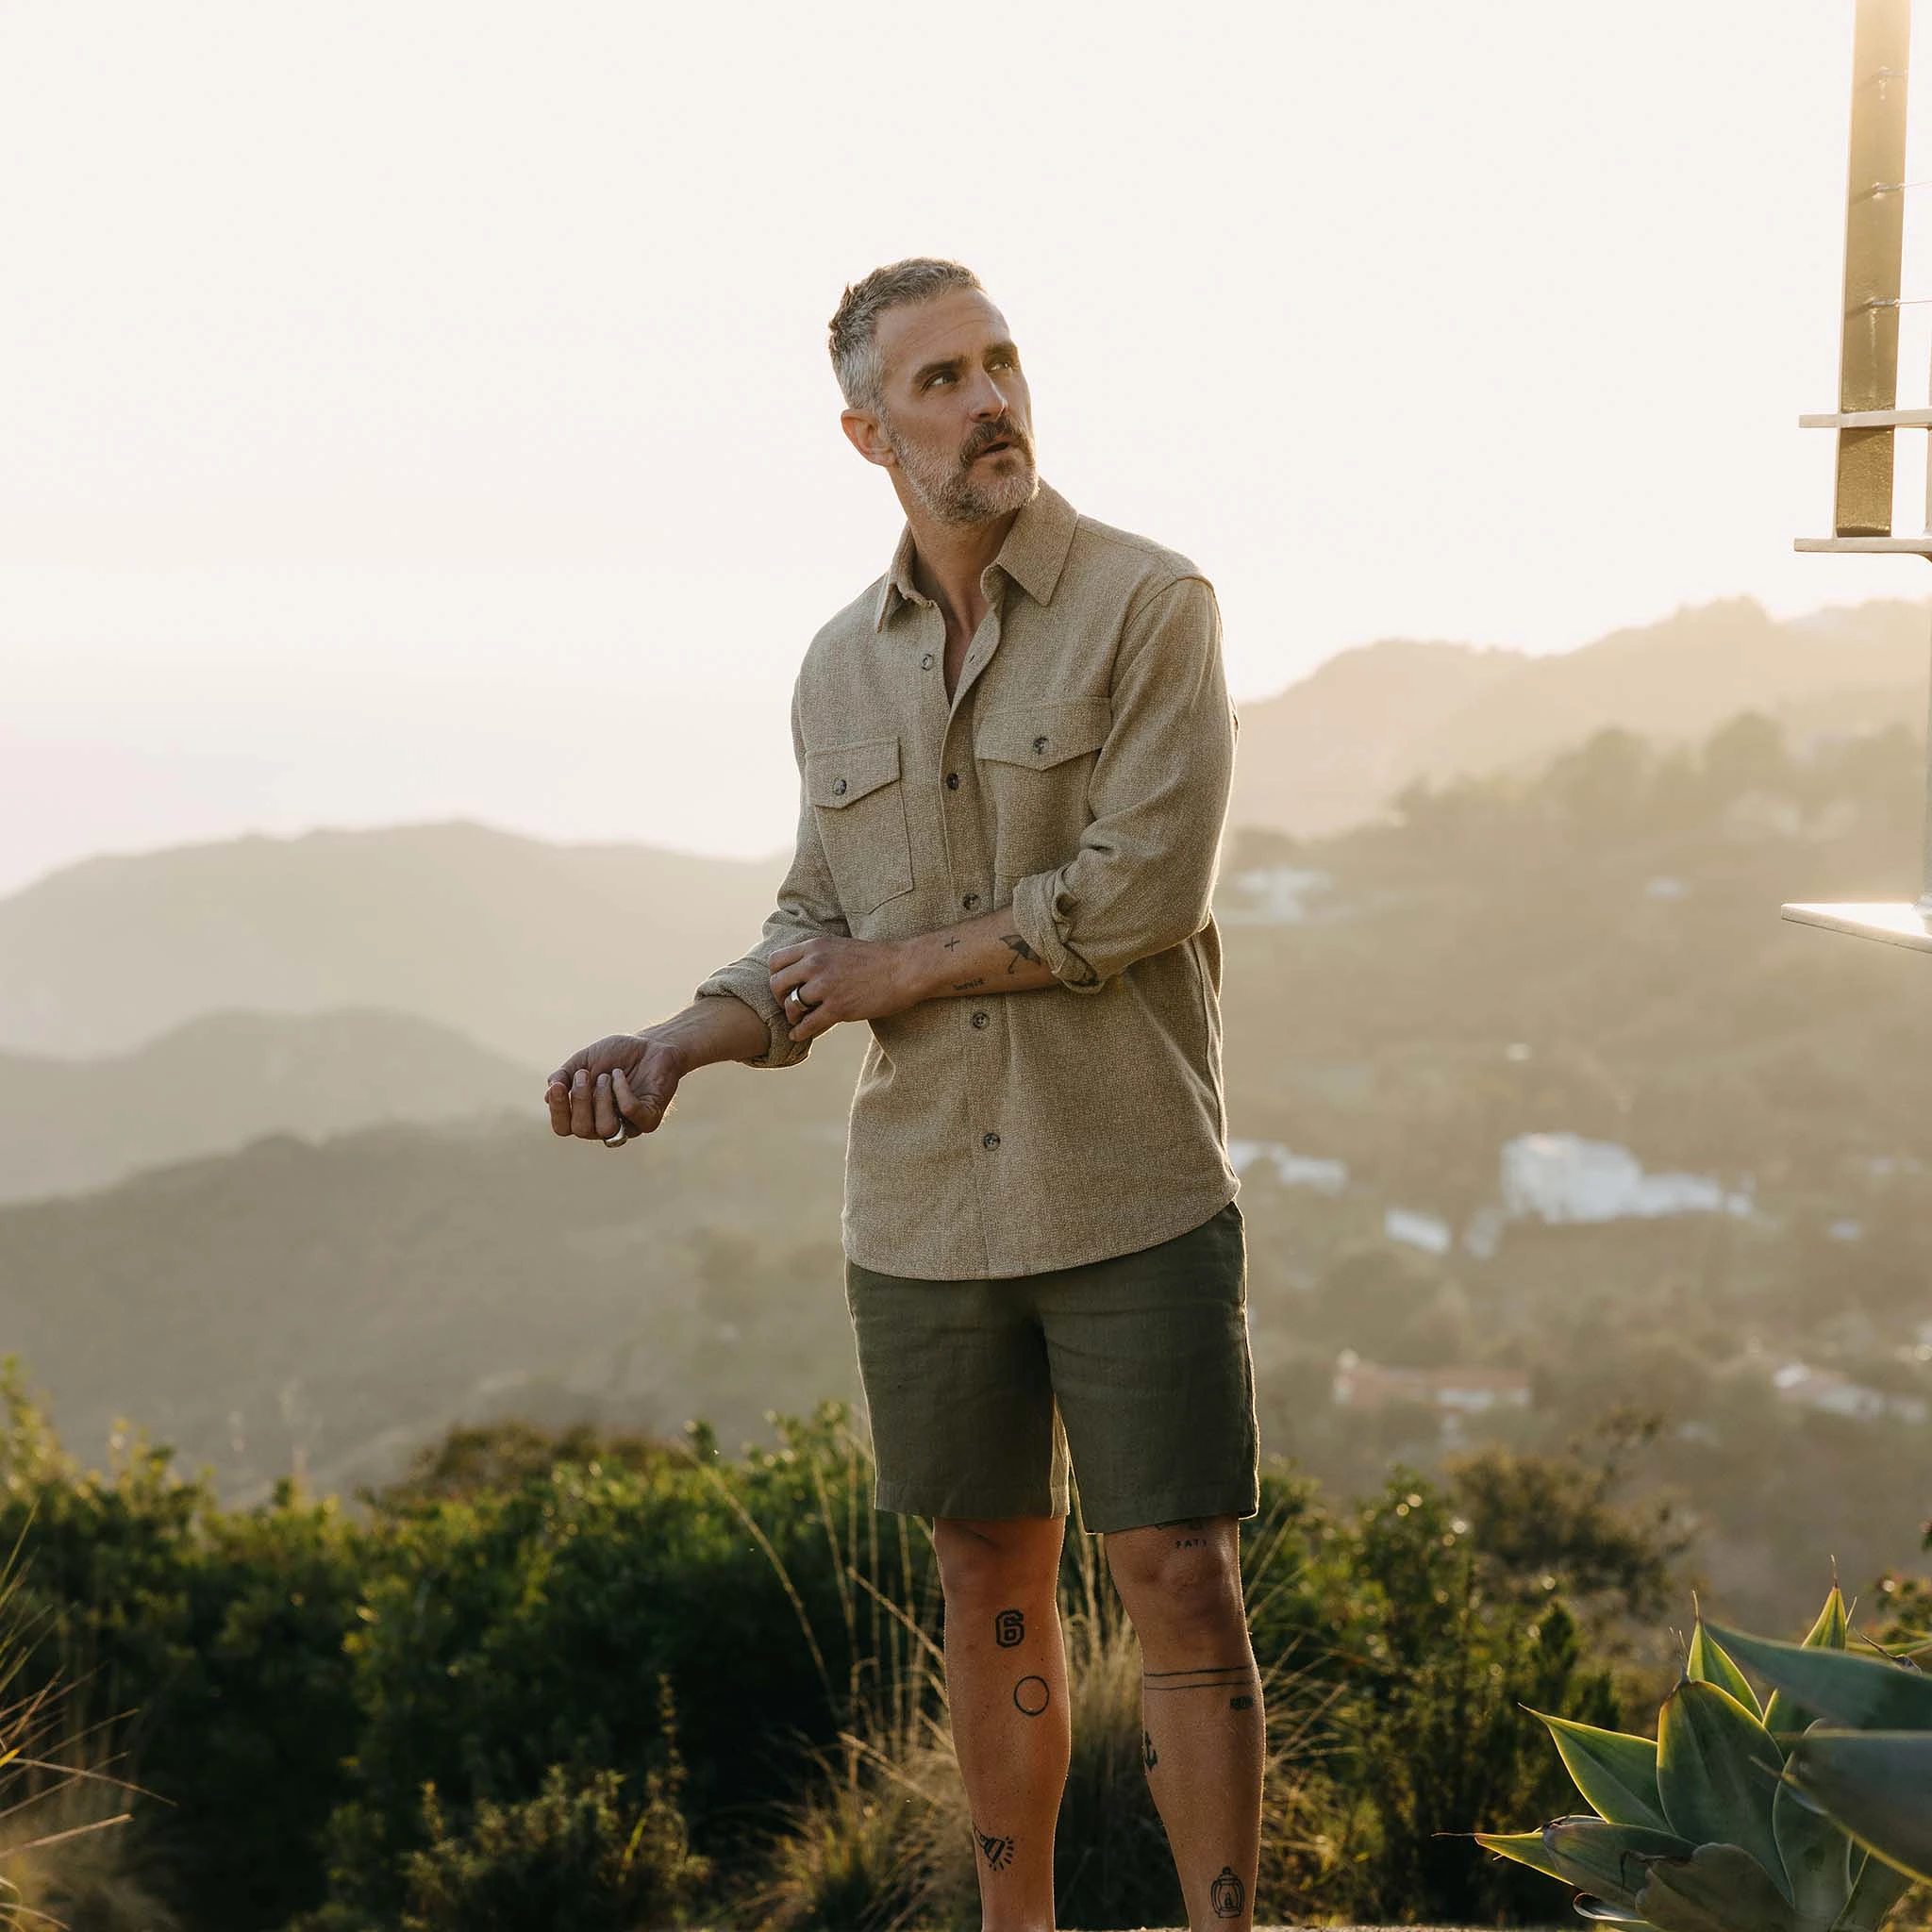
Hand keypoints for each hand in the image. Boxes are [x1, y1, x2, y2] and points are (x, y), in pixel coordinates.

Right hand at [544, 1031, 685, 1146]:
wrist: (650, 1044)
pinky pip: (630, 1113)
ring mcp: (628, 1125)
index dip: (558, 1110)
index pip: (563, 1128)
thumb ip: (563, 1077)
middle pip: (582, 1130)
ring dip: (602, 1098)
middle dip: (580, 1100)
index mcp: (585, 1115)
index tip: (558, 1086)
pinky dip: (622, 1092)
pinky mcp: (649, 1119)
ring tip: (607, 1076)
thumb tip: (548, 1096)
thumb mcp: (583, 1061)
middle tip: (586, 1074)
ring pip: (606, 1128)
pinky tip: (620, 1075)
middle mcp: (604, 1125)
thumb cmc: (616, 1055)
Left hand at [768, 936, 916, 1042]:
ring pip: (791, 1005)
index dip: (777, 976)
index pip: (775, 961)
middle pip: (777, 984)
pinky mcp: (838, 1008)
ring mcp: (826, 986)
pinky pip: (807, 1025)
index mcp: (816, 946)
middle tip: (791, 1005)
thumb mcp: (841, 947)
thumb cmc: (878, 959)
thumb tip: (804, 971)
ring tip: (800, 1020)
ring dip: (792, 1016)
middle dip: (780, 998)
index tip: (787, 986)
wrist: (905, 968)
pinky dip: (800, 1033)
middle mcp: (816, 963)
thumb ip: (820, 956)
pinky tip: (800, 1035)